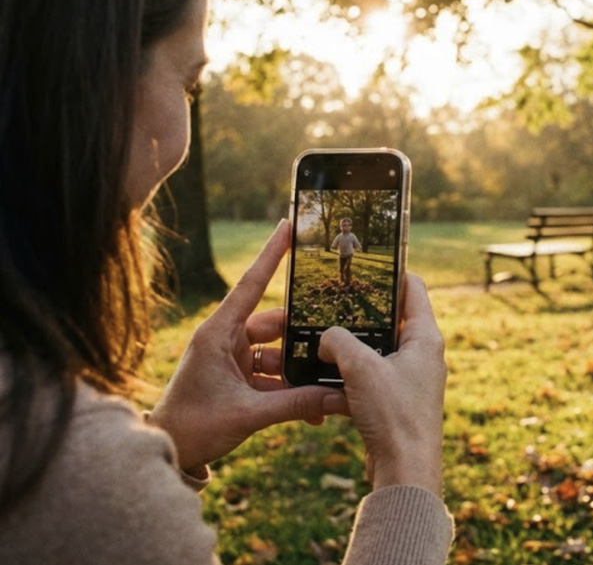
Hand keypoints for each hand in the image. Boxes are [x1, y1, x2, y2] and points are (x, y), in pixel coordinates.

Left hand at [148, 220, 347, 471]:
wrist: (169, 453)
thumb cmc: (194, 427)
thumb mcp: (248, 415)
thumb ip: (295, 404)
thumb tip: (337, 397)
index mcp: (219, 333)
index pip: (252, 285)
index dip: (272, 254)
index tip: (289, 226)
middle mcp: (226, 340)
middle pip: (275, 325)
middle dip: (303, 337)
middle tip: (333, 343)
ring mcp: (232, 359)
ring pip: (278, 353)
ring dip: (299, 371)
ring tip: (326, 386)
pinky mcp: (238, 379)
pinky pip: (273, 376)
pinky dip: (291, 389)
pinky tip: (314, 406)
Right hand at [318, 274, 445, 494]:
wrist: (405, 469)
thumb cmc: (394, 414)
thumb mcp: (360, 367)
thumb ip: (338, 341)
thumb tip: (325, 337)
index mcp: (426, 337)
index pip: (413, 288)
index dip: (391, 272)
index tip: (366, 262)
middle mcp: (423, 355)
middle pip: (391, 320)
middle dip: (360, 313)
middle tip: (331, 302)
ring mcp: (410, 380)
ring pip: (375, 352)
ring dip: (349, 349)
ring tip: (318, 339)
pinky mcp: (396, 403)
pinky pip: (369, 381)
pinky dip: (347, 379)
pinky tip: (320, 379)